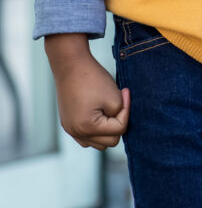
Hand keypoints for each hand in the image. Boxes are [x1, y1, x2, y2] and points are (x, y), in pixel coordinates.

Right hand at [45, 34, 130, 149]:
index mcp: (87, 128)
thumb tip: (119, 124)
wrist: (71, 65)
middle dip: (117, 123)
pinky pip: (86, 137)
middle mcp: (76, 133)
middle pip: (109, 142)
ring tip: (108, 110)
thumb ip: (120, 114)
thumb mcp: (114, 97)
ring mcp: (70, 130)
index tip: (125, 93)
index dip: (126, 111)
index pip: (119, 130)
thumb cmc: (93, 79)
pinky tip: (99, 114)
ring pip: (97, 142)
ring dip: (107, 130)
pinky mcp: (68, 123)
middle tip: (117, 103)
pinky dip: (95, 130)